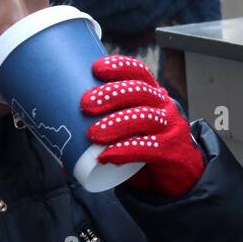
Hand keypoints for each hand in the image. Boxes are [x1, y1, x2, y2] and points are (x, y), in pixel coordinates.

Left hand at [81, 55, 204, 197]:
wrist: (181, 174)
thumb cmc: (149, 146)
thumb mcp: (131, 132)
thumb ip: (101, 135)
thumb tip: (61, 148)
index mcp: (152, 94)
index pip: (139, 72)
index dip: (119, 67)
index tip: (95, 68)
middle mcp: (164, 105)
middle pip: (139, 91)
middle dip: (111, 94)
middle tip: (85, 104)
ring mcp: (170, 127)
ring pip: (145, 117)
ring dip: (116, 123)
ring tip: (92, 133)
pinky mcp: (172, 150)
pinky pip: (150, 147)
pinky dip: (126, 150)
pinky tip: (107, 155)